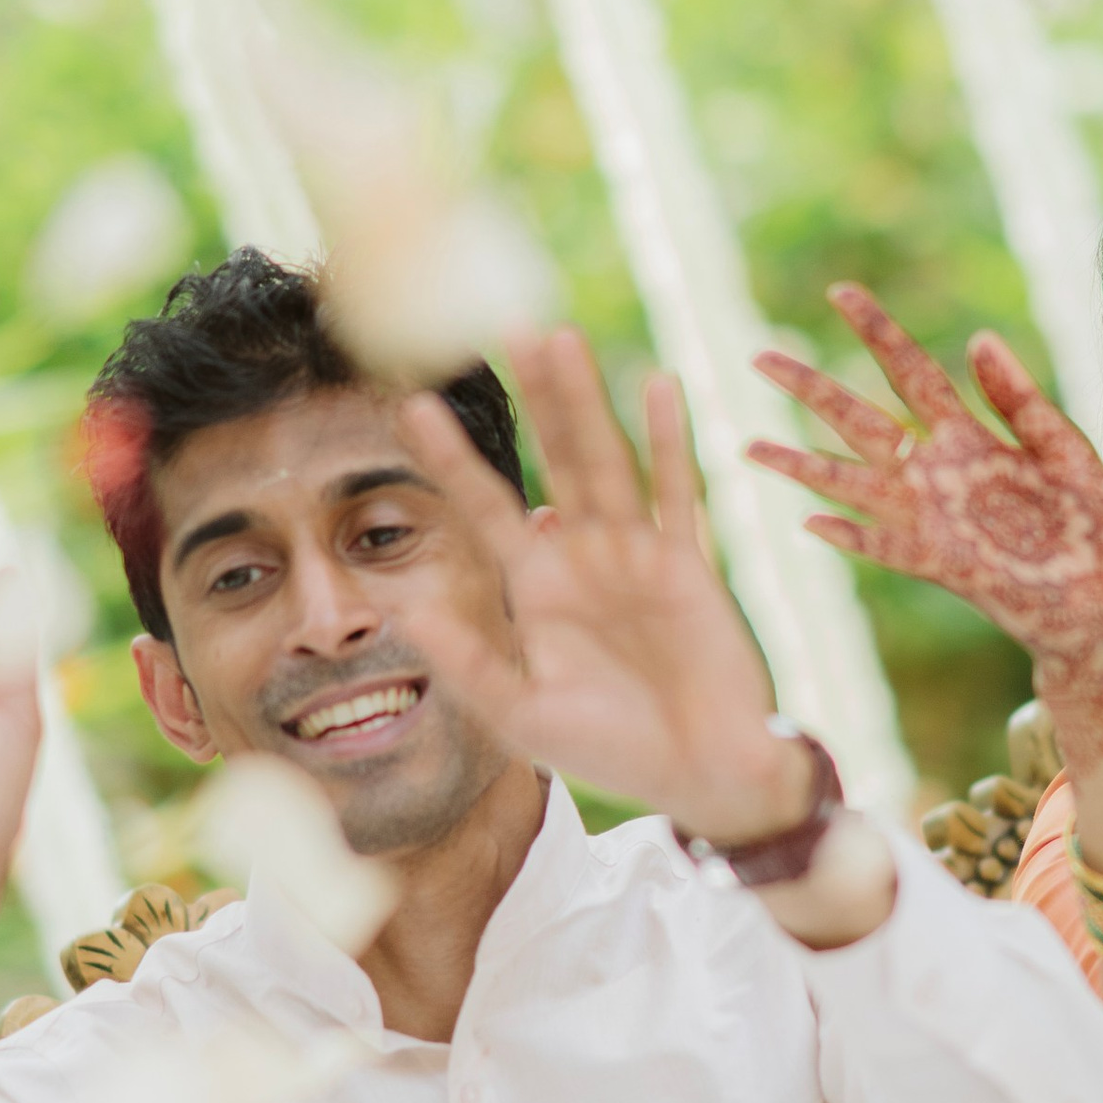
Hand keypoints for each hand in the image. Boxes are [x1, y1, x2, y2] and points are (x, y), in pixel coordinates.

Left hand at [402, 330, 813, 844]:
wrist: (702, 777)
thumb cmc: (612, 753)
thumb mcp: (520, 714)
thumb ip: (464, 659)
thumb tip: (399, 607)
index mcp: (535, 588)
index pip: (484, 506)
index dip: (449, 458)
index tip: (410, 404)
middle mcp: (582, 558)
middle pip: (550, 458)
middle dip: (530, 397)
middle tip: (501, 325)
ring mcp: (635, 554)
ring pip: (605, 460)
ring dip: (584, 400)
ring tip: (560, 336)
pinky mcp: (687, 564)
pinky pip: (674, 493)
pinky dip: (667, 440)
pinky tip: (657, 384)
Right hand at [751, 287, 1102, 768]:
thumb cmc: (1090, 530)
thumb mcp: (1067, 452)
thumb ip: (1021, 401)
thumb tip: (978, 336)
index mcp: (971, 438)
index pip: (912, 373)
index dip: (876, 332)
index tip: (839, 291)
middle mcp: (938, 474)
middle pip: (861, 420)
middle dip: (810, 388)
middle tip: (760, 357)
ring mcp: (933, 519)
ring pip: (853, 483)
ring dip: (801, 465)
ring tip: (749, 447)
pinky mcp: (941, 564)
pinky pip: (886, 547)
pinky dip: (851, 536)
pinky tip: (811, 522)